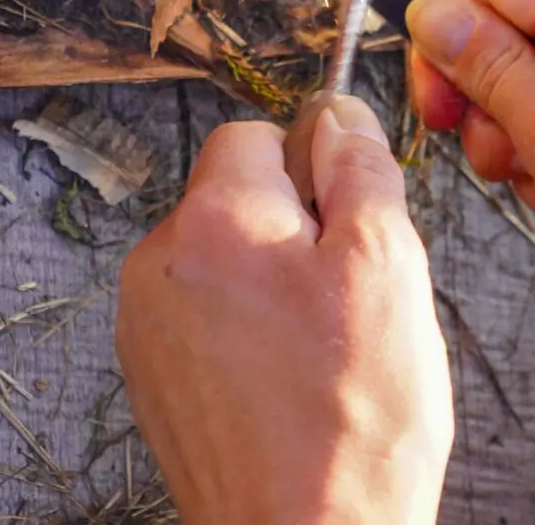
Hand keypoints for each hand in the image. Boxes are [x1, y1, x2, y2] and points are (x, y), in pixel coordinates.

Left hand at [116, 96, 452, 524]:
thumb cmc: (351, 421)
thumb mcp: (387, 266)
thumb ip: (360, 168)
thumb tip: (340, 113)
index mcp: (215, 219)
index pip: (256, 135)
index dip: (311, 166)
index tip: (344, 218)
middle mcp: (160, 259)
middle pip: (235, 193)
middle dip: (293, 223)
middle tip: (343, 293)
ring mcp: (147, 319)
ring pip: (224, 251)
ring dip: (270, 275)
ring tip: (316, 345)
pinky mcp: (151, 368)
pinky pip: (203, 306)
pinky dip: (242, 322)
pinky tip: (283, 375)